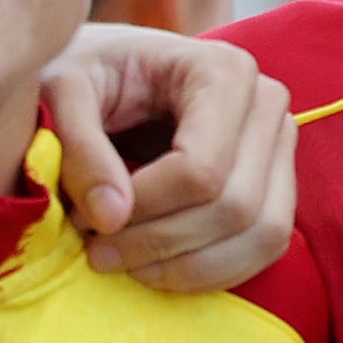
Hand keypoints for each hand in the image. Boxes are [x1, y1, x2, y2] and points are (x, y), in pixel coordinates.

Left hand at [37, 26, 296, 293]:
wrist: (114, 71)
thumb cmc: (88, 75)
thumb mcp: (62, 91)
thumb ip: (80, 148)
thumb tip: (111, 218)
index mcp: (222, 70)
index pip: (201, 169)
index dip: (143, 209)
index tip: (85, 220)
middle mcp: (266, 103)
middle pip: (235, 206)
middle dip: (160, 243)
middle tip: (98, 251)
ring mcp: (280, 146)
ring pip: (262, 234)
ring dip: (190, 268)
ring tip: (126, 264)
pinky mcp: (279, 184)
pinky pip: (266, 247)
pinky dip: (212, 272)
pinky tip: (157, 268)